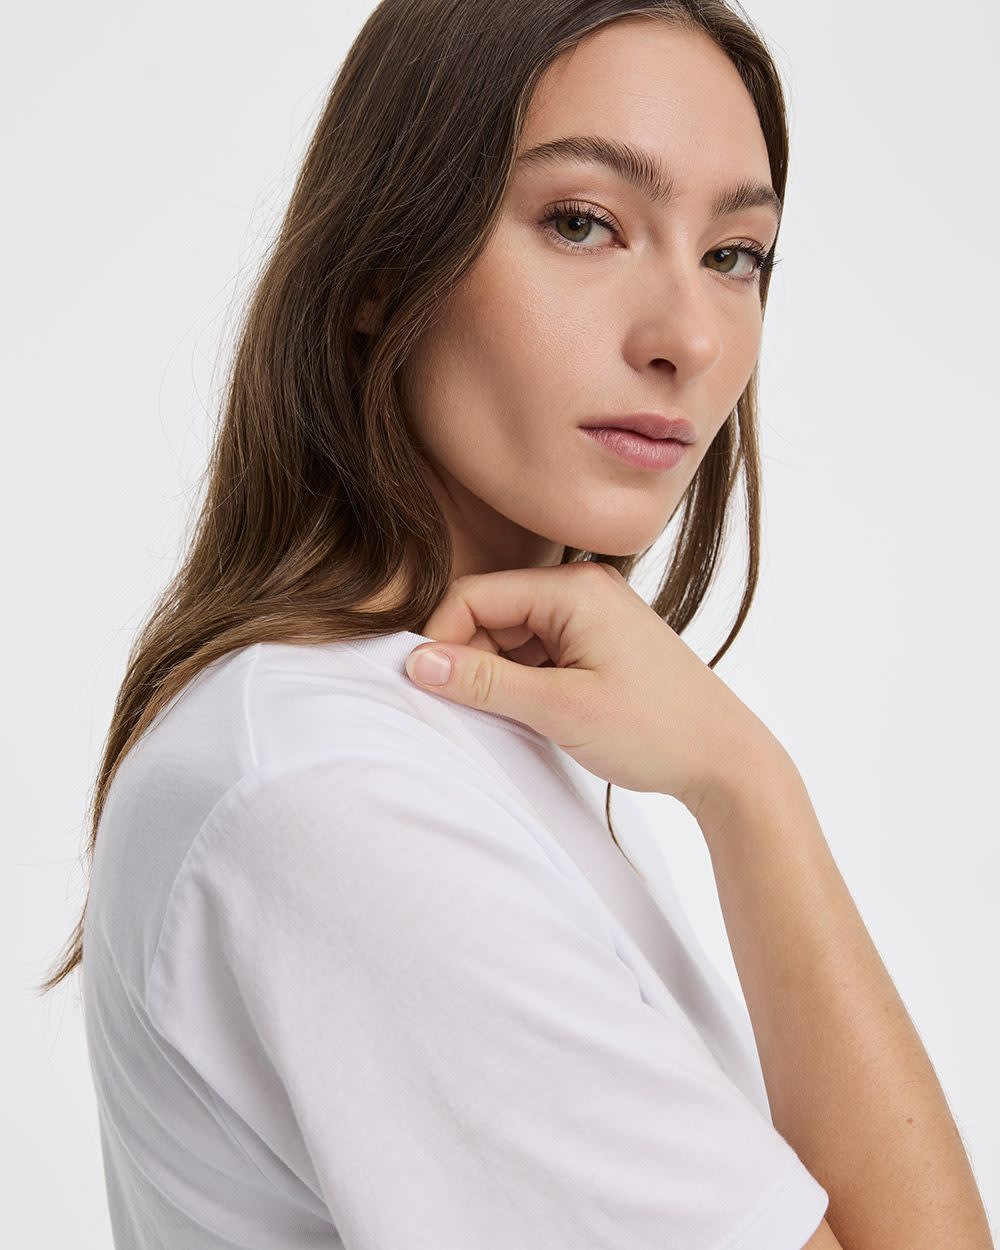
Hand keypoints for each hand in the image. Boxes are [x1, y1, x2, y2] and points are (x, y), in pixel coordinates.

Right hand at [404, 562, 783, 812]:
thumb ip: (484, 683)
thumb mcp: (560, 708)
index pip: (475, 596)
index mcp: (574, 588)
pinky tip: (535, 715)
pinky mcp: (596, 644)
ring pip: (510, 637)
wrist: (726, 760)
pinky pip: (536, 653)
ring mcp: (590, 616)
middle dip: (470, 660)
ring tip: (517, 718)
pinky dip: (522, 682)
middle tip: (475, 712)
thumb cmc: (657, 730)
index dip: (442, 640)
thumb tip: (418, 663)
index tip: (427, 688)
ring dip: (497, 675)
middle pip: (490, 613)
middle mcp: (581, 589)